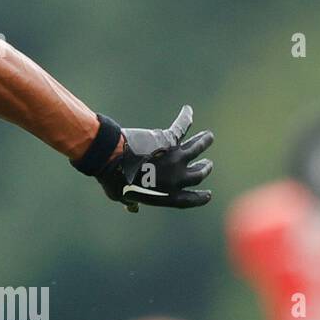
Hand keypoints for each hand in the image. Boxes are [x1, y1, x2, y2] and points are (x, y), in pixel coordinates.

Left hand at [96, 105, 214, 211]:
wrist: (110, 159)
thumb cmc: (113, 179)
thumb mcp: (122, 197)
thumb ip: (132, 202)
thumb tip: (132, 208)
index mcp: (167, 196)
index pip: (189, 199)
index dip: (201, 197)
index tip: (208, 194)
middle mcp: (177, 178)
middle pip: (198, 174)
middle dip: (205, 168)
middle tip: (208, 164)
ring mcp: (175, 157)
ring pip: (197, 148)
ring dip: (204, 141)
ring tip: (209, 136)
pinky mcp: (168, 139)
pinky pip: (181, 127)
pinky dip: (186, 118)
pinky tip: (188, 110)